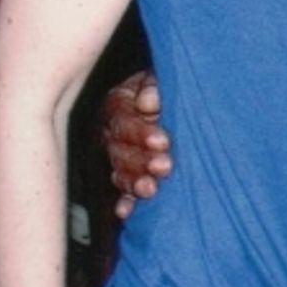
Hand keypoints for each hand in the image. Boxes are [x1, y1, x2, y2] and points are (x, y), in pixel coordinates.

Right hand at [102, 70, 171, 218]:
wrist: (173, 97)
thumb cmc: (167, 83)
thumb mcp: (161, 74)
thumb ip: (154, 85)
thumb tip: (148, 103)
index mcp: (118, 102)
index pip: (123, 118)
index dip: (141, 131)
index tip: (161, 141)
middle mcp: (113, 130)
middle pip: (119, 148)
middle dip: (141, 160)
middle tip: (163, 166)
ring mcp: (118, 154)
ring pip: (119, 170)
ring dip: (134, 182)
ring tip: (150, 189)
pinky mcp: (128, 173)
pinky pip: (123, 190)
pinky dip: (125, 201)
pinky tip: (126, 212)